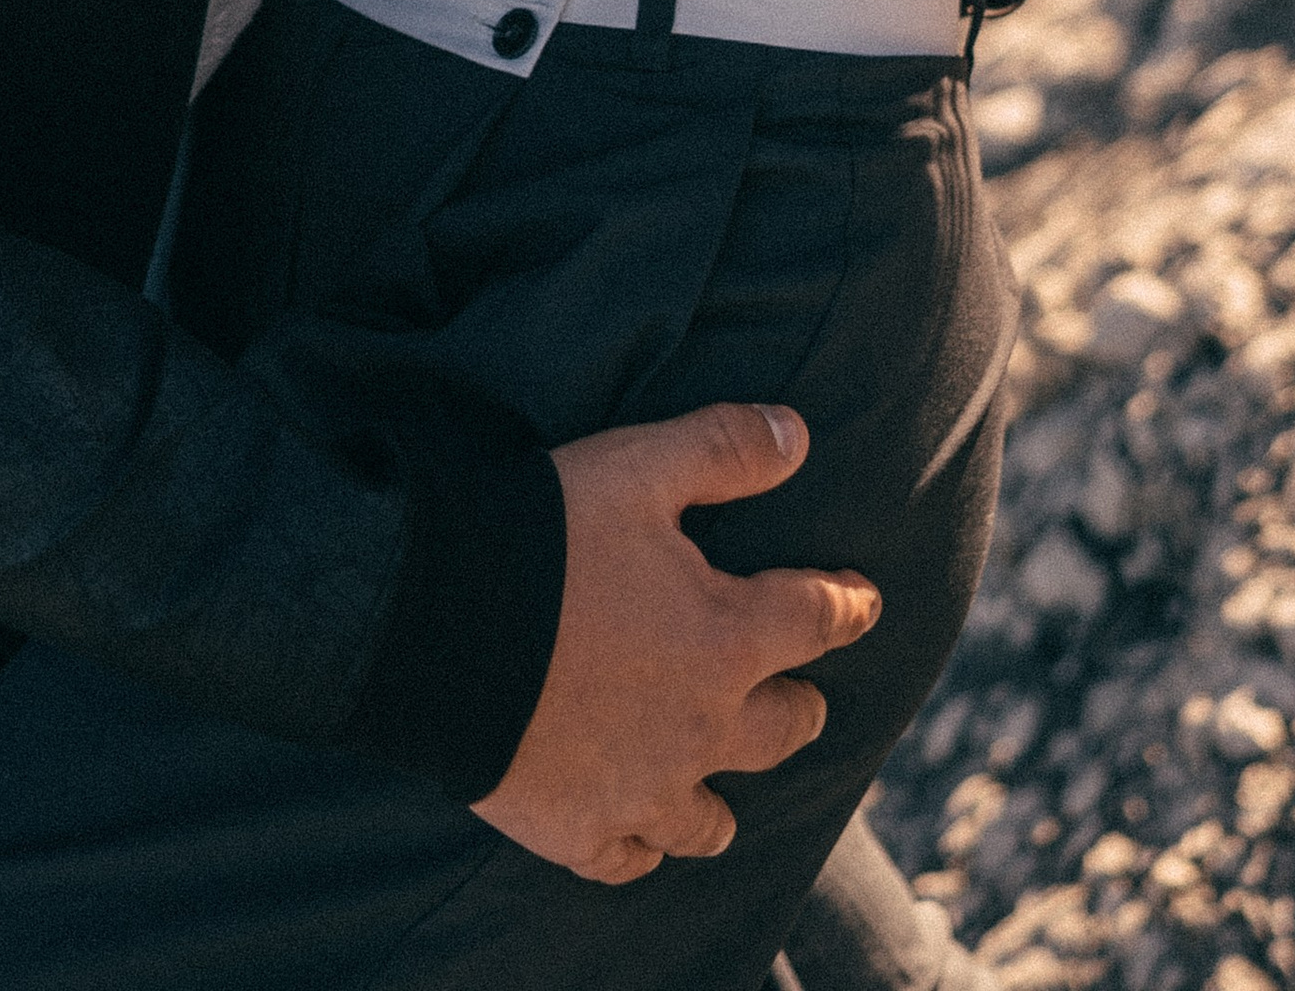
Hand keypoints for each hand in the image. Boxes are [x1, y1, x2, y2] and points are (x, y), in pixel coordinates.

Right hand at [473, 401, 876, 884]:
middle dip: (798, 708)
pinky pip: (631, 858)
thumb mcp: (639, 466)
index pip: (816, 620)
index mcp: (727, 637)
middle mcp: (702, 727)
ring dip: (722, 794)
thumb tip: (799, 436)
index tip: (864, 602)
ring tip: (720, 784)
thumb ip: (725, 448)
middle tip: (802, 699)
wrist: (431, 620)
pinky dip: (641, 844)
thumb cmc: (543, 535)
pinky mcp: (580, 829)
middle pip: (782, 730)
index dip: (847, 605)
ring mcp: (642, 790)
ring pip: (711, 818)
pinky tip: (638, 830)